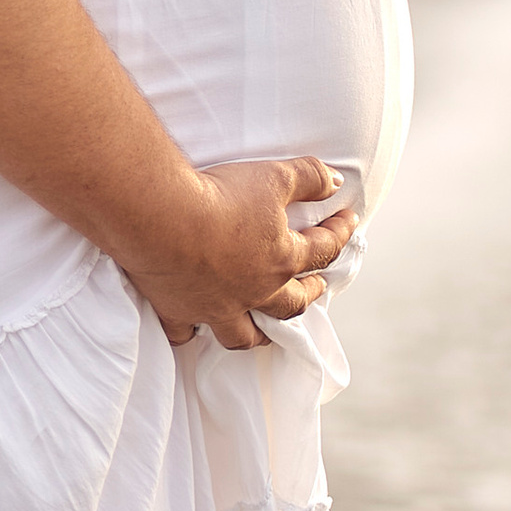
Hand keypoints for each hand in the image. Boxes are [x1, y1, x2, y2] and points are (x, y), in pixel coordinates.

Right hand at [122, 157, 355, 351]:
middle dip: (308, 294)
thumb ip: (309, 178)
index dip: (340, 232)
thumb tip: (336, 182)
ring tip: (264, 330)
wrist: (161, 218)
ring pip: (244, 334)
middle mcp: (254, 292)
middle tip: (317, 288)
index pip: (323, 250)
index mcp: (281, 260)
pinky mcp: (178, 310)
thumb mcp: (274, 176)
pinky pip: (185, 334)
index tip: (348, 220)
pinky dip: (190, 334)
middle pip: (290, 304)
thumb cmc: (220, 196)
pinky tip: (192, 330)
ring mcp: (216, 307)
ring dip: (258, 333)